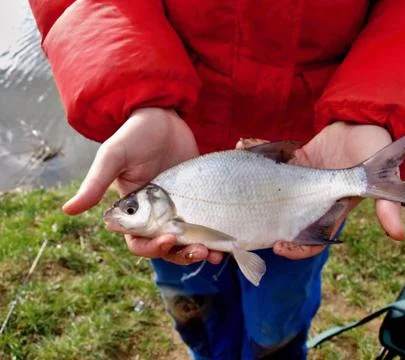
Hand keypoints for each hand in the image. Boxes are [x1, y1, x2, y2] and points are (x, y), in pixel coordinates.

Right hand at [62, 107, 222, 264]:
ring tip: (217, 254)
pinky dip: (214, 236)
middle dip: (182, 254)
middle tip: (201, 251)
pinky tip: (225, 243)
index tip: (169, 238)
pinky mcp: (197, 201)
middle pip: (167, 248)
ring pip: (188, 241)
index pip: (138, 242)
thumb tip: (67, 210)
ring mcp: (178, 209)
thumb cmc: (135, 134)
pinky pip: (204, 225)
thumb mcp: (114, 156)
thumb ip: (96, 183)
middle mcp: (155, 215)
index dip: (152, 247)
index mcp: (132, 211)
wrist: (165, 115)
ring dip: (200, 251)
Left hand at [242, 122, 404, 259]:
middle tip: (243, 221)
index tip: (278, 246)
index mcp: (329, 208)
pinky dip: (255, 151)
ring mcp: (296, 180)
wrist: (363, 120)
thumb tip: (397, 233)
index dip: (295, 248)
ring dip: (251, 186)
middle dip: (262, 223)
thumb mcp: (384, 174)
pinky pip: (269, 161)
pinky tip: (243, 142)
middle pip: (282, 219)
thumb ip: (388, 202)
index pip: (311, 239)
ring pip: (270, 192)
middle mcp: (309, 198)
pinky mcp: (289, 160)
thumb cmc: (375, 147)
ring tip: (236, 180)